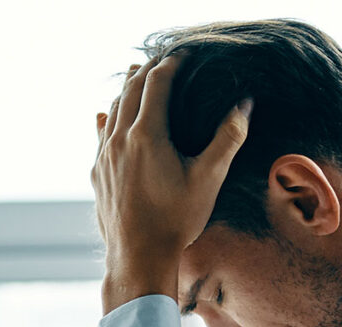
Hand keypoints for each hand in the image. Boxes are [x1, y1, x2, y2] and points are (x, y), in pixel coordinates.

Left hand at [92, 56, 251, 313]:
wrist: (138, 256)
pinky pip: (100, 134)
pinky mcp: (97, 173)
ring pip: (112, 109)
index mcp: (147, 134)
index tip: (184, 54)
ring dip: (126, 90)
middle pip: (131, 89)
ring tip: (136, 76)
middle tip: (163, 60)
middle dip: (148, 70)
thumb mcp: (209, 178)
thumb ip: (228, 138)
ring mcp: (104, 156)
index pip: (157, 83)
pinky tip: (103, 115)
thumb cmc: (176, 220)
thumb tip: (245, 104)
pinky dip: (107, 117)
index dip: (172, 63)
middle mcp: (119, 139)